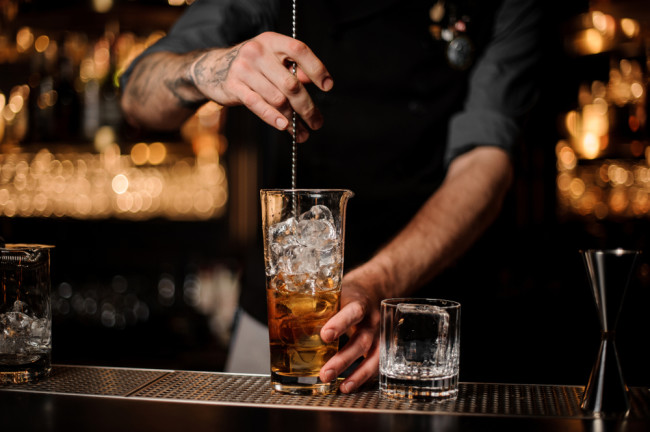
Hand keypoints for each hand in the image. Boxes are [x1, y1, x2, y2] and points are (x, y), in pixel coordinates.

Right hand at [190, 32, 332, 141]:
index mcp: (272, 42)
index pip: (300, 50)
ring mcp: (244, 69)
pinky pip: (258, 105)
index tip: (328, 86)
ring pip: (277, 99)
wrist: (212, 68)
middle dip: (307, 107)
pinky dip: (273, 118)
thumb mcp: (271, 59)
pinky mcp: (234, 87)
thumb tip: (316, 81)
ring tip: (302, 133)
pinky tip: (284, 127)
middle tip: (317, 122)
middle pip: (291, 84)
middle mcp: (258, 52)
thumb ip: (293, 68)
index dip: (316, 68)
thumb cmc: (250, 65)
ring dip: (293, 120)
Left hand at [319, 264, 386, 392]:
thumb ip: (316, 304)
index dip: (340, 323)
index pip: (353, 311)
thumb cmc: (346, 295)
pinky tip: (347, 386)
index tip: (325, 335)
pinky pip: (375, 365)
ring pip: (372, 356)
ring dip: (355, 374)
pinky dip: (362, 378)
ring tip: (338, 386)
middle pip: (361, 341)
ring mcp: (378, 335)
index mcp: (358, 302)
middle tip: (325, 373)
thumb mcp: (334, 293)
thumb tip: (279, 313)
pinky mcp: (381, 346)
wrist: (371, 289)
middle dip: (343, 359)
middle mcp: (371, 320)